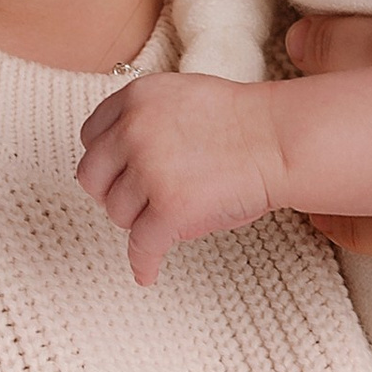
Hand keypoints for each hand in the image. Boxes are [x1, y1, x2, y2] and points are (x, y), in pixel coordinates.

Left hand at [78, 74, 284, 286]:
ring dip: (140, 220)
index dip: (106, 159)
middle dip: (112, 192)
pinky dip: (144, 263)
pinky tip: (147, 272)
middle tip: (136, 202)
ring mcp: (149, 170)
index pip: (90, 136)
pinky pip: (142, 247)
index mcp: (135, 98)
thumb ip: (145, 120)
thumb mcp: (181, 98)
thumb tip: (117, 162)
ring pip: (118, 213)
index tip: (117, 174)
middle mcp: (133, 130)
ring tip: (170, 218)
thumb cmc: (244, 123)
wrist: (281, 140)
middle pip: (92, 177)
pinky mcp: (169, 208)